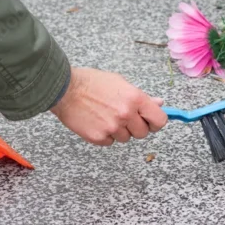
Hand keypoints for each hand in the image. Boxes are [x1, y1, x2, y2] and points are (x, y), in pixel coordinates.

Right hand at [50, 67, 167, 144]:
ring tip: (106, 116)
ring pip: (126, 138)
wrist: (65, 90)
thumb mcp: (120, 82)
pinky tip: (97, 121)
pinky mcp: (99, 137)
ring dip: (119, 131)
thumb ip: (140, 96)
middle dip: (135, 127)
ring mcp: (112, 127)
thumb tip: (158, 103)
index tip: (151, 121)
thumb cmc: (91, 82)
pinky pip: (110, 142)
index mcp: (135, 98)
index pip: (159, 120)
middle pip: (143, 133)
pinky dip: (105, 135)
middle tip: (124, 117)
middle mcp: (126, 114)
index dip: (155, 122)